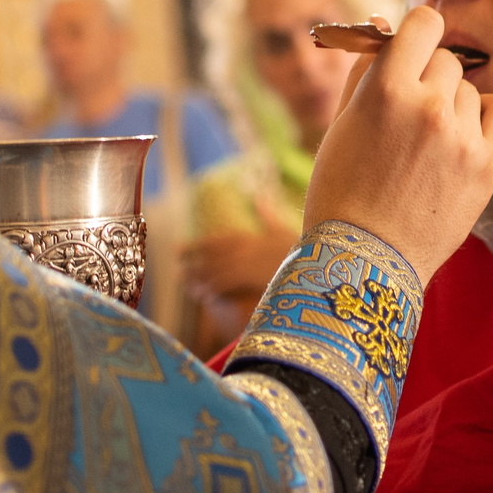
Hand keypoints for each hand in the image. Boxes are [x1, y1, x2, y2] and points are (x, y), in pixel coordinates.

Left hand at [183, 193, 299, 302]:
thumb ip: (267, 213)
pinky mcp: (251, 280)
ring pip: (214, 273)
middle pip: (209, 259)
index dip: (193, 246)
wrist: (314, 264)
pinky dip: (214, 291)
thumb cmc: (300, 247)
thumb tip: (261, 194)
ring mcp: (246, 265)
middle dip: (193, 266)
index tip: (177, 251)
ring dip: (201, 282)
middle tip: (180, 274)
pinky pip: (226, 286)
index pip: (213, 241)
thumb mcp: (283, 228)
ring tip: (192, 290)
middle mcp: (243, 250)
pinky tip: (207, 298)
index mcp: (247, 237)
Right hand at [302, 6, 492, 282]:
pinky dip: (489, 118)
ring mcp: (461, 135)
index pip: (424, 22)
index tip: (412, 54)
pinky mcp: (487, 163)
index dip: (418, 35)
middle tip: (412, 117)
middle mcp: (428, 105)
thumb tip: (384, 22)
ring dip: (453, 106)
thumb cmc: (342, 189)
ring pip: (470, 90)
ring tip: (430, 146)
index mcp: (385, 88)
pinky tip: (468, 138)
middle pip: (447, 60)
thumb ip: (365, 68)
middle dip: (430, 79)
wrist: (365, 258)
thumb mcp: (342, 122)